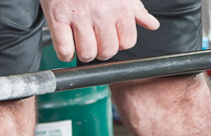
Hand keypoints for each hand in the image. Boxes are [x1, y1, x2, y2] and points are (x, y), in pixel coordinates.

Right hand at [40, 0, 159, 61]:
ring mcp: (79, 16)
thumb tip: (152, 25)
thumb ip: (136, 11)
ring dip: (84, 54)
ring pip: (87, 54)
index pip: (127, 42)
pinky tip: (67, 45)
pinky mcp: (57, 17)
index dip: (119, 44)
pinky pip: (65, 49)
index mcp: (120, 8)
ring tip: (81, 44)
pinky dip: (65, 53)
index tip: (111, 39)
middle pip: (107, 51)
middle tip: (95, 43)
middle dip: (102, 52)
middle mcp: (102, 13)